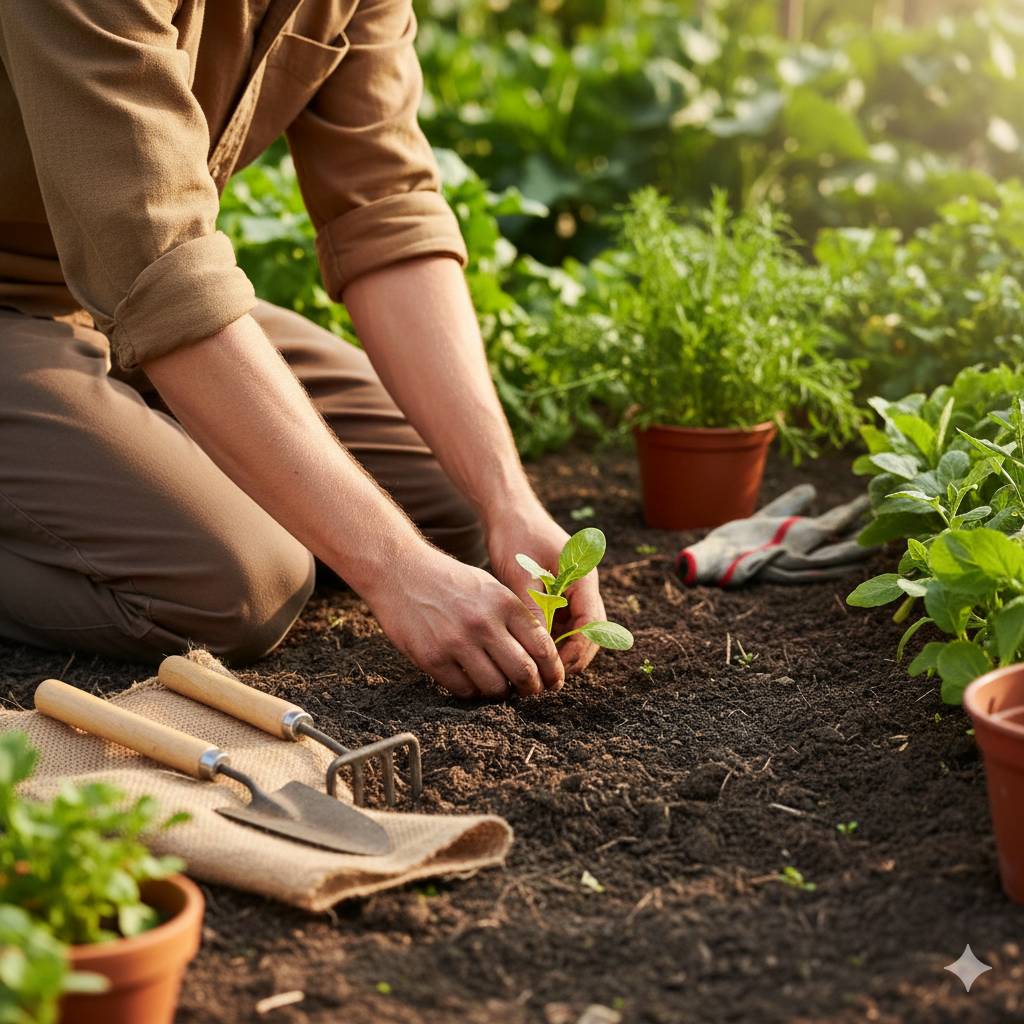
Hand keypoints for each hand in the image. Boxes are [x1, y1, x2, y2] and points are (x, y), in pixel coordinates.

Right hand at [363, 539, 563, 698]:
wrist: (400, 572)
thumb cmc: (449, 581)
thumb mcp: (490, 587)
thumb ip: (514, 617)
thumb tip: (540, 656)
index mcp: (504, 603)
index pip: (542, 647)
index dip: (553, 671)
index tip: (553, 681)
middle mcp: (484, 623)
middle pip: (524, 673)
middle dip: (533, 689)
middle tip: (531, 692)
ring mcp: (457, 642)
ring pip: (495, 688)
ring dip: (502, 693)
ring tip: (499, 686)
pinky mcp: (433, 658)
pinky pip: (464, 690)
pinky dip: (473, 692)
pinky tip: (472, 681)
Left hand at [487, 508, 606, 675]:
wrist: (507, 511)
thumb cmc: (515, 536)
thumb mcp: (523, 575)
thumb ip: (535, 610)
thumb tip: (540, 649)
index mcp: (583, 578)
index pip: (592, 625)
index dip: (577, 651)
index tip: (555, 669)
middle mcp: (583, 586)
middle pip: (591, 632)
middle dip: (573, 657)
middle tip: (548, 678)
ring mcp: (573, 590)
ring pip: (577, 630)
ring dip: (563, 650)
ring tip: (539, 669)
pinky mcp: (559, 592)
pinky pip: (562, 623)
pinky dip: (552, 639)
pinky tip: (532, 653)